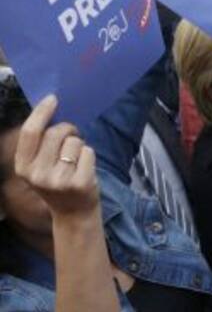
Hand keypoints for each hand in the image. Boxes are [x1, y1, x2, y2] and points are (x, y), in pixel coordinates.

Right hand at [12, 96, 99, 219]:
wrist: (73, 213)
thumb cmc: (58, 182)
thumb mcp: (40, 166)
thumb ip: (40, 144)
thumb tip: (50, 108)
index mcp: (23, 167)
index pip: (30, 133)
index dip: (41, 112)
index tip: (52, 98)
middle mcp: (37, 175)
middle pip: (56, 133)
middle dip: (68, 129)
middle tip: (71, 137)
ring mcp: (59, 180)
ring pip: (75, 142)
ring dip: (79, 145)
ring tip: (76, 160)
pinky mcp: (79, 183)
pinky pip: (88, 152)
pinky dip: (89, 155)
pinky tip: (85, 169)